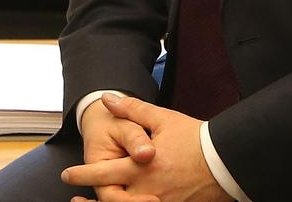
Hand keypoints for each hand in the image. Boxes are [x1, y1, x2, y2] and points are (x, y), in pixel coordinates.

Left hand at [62, 95, 231, 201]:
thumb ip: (132, 109)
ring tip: (98, 200)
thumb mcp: (162, 118)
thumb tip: (108, 99)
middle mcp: (145, 190)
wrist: (224, 160)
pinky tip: (128, 201)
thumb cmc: (193, 138)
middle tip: (76, 196)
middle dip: (90, 197)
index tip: (68, 174)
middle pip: (109, 198)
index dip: (82, 175)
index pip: (102, 173)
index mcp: (140, 166)